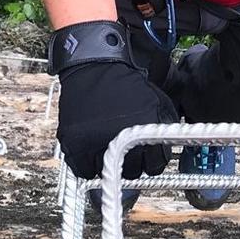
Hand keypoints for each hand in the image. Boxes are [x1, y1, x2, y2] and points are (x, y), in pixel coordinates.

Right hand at [56, 60, 179, 179]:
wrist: (94, 64)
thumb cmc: (124, 82)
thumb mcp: (155, 100)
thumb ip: (163, 127)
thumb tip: (165, 153)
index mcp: (142, 129)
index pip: (155, 166)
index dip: (152, 161)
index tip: (147, 156)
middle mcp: (118, 138)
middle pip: (132, 173)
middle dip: (134, 164)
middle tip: (128, 152)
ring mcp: (94, 143)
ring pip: (108, 174)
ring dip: (110, 165)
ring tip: (109, 149)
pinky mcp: (74, 144)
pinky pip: (84, 172)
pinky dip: (89, 166)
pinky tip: (94, 152)